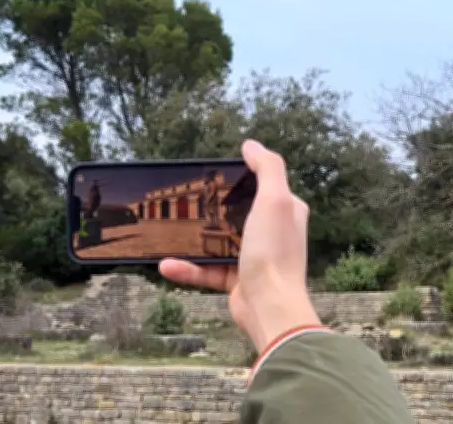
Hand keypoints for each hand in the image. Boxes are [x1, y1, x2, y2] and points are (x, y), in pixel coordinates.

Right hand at [158, 140, 320, 351]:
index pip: (263, 185)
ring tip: (166, 231)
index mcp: (286, 210)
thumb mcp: (275, 200)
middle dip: (210, 206)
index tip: (211, 173)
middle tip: (182, 199)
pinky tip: (166, 265)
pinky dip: (187, 268)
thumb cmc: (274, 252)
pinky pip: (207, 270)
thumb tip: (251, 145)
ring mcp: (254, 257)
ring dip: (192, 239)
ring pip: (217, 242)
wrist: (271, 307)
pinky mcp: (237, 280)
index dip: (240, 177)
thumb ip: (267, 168)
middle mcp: (273, 232)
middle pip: (236, 212)